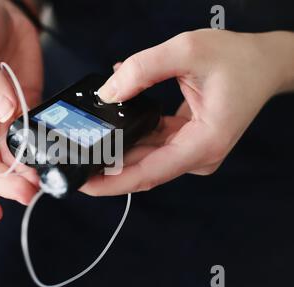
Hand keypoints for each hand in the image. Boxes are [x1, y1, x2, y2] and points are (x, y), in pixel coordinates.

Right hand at [0, 0, 42, 221]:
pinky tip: (44, 162)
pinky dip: (33, 156)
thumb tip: (3, 113)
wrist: (2, 8)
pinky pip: (24, 141)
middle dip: (2, 185)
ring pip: (4, 160)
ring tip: (39, 183)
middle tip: (27, 193)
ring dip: (20, 176)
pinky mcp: (19, 112)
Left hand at [82, 29, 293, 195]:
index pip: (149, 174)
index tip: (85, 184)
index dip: (113, 183)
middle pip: (142, 169)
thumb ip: (143, 69)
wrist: (264, 64)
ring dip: (116, 150)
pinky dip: (132, 135)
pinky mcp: (186, 143)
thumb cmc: (238, 59)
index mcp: (204, 143)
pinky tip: (113, 122)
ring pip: (145, 158)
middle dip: (107, 167)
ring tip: (86, 142)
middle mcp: (198, 155)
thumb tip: (108, 93)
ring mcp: (191, 151)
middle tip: (74, 160)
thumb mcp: (187, 51)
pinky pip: (152, 145)